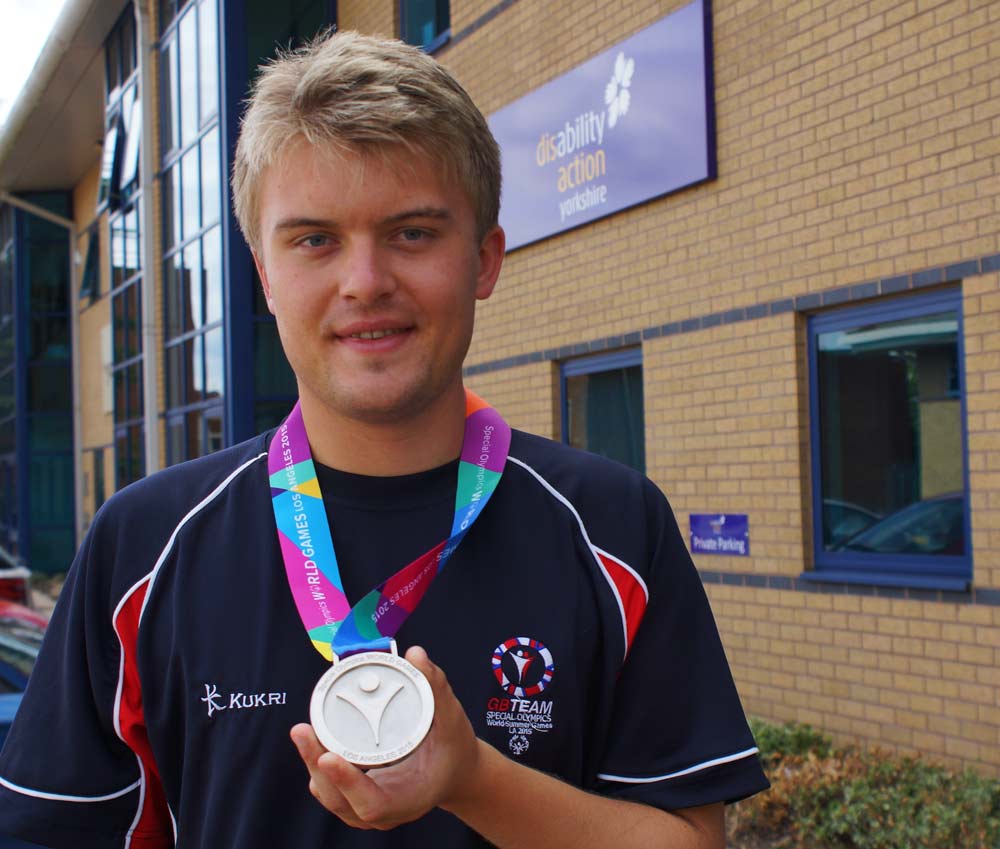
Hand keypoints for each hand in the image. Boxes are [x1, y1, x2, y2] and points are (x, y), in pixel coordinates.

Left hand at [290, 645, 482, 830]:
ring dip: (313, 763)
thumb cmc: (454, 750)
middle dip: (317, 764)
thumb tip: (416, 654)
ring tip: (302, 732)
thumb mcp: (452, 720)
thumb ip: (435, 687)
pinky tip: (311, 739)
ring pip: (330, 793)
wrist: (456, 772)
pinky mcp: (358, 795)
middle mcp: (385, 811)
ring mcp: (368, 806)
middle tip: (302, 731)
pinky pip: (331, 785)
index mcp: (410, 798)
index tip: (329, 756)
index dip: (348, 782)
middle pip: (339, 798)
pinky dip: (319, 763)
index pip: (371, 803)